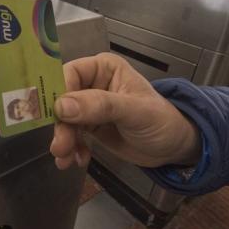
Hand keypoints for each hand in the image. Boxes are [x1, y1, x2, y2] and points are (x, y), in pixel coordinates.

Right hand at [50, 53, 200, 169]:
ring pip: (63, 120)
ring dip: (62, 139)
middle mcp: (92, 84)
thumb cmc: (161, 121)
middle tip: (60, 146)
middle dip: (60, 124)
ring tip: (66, 159)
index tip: (55, 115)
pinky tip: (79, 160)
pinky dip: (71, 148)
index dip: (58, 93)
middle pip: (62, 99)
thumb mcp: (134, 111)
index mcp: (103, 68)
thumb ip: (100, 106)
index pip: (70, 73)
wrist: (173, 148)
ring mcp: (89, 106)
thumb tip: (62, 105)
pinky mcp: (89, 126)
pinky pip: (71, 135)